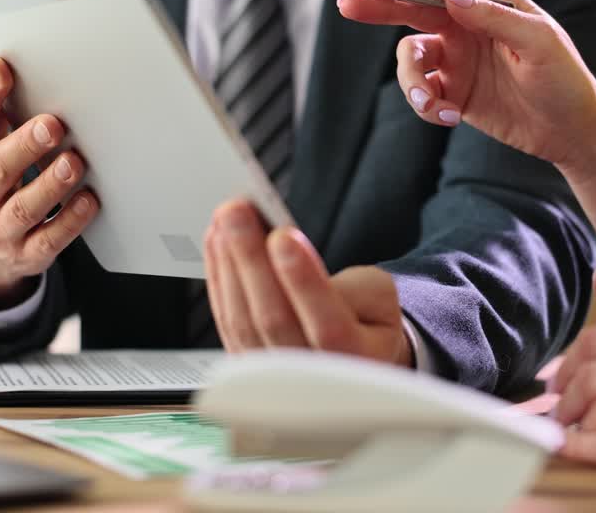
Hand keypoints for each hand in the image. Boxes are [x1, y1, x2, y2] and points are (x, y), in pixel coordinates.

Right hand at [0, 58, 99, 305]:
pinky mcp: (26, 256)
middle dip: (25, 145)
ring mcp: (0, 231)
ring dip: (52, 184)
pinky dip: (71, 221)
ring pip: (25, 208)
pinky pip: (50, 240)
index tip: (2, 68)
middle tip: (52, 123)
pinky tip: (89, 200)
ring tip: (74, 160)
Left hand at [204, 199, 411, 366]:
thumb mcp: (378, 298)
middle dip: (252, 260)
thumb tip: (290, 260)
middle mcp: (311, 382)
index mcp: (357, 363)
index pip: (329, 327)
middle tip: (238, 212)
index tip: (284, 237)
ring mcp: (272, 379)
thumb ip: (344, 285)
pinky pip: (225, 319)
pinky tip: (217, 241)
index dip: (304, 282)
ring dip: (228, 263)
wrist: (352, 357)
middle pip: (273, 321)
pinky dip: (218, 276)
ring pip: (241, 321)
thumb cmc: (367, 322)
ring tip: (226, 218)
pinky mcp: (244, 361)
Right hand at [337, 0, 595, 171]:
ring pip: (411, 58)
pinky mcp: (453, 91)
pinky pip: (422, 91)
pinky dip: (426, 105)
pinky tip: (449, 117)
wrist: (572, 130)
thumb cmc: (564, 79)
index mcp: (491, 2)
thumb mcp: (538, 44)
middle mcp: (468, 24)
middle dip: (379, 6)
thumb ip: (494, 17)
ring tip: (428, 104)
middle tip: (347, 4)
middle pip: (412, 6)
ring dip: (411, 81)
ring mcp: (458, 58)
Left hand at [550, 271, 595, 511]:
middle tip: (559, 413)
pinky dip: (581, 452)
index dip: (566, 363)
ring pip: (594, 413)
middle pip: (589, 377)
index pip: (595, 341)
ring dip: (574, 428)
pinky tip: (576, 453)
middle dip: (564, 398)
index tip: (557, 382)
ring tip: (574, 434)